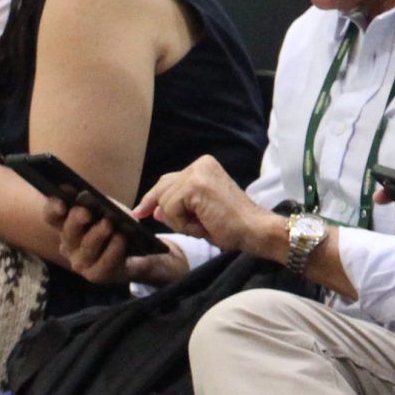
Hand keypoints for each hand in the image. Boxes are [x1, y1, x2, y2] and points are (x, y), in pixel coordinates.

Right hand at [45, 196, 187, 287]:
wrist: (138, 254)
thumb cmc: (116, 227)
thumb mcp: (108, 210)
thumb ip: (98, 203)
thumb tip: (89, 196)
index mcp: (66, 226)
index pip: (52, 215)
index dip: (53, 208)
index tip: (61, 202)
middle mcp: (69, 245)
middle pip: (68, 231)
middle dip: (76, 220)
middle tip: (86, 213)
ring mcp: (81, 262)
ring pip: (86, 247)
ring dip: (97, 234)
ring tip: (108, 224)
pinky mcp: (96, 275)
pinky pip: (104, 262)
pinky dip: (114, 249)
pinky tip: (121, 239)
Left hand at [142, 156, 280, 256]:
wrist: (254, 230)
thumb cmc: (232, 226)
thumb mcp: (199, 215)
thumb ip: (177, 207)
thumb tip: (155, 210)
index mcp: (204, 166)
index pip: (169, 180)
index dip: (153, 197)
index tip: (140, 210)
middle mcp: (200, 164)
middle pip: (163, 188)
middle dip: (163, 209)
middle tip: (164, 219)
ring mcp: (197, 172)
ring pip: (165, 201)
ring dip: (179, 221)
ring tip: (204, 224)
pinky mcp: (195, 185)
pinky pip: (171, 208)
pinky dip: (183, 223)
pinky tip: (203, 224)